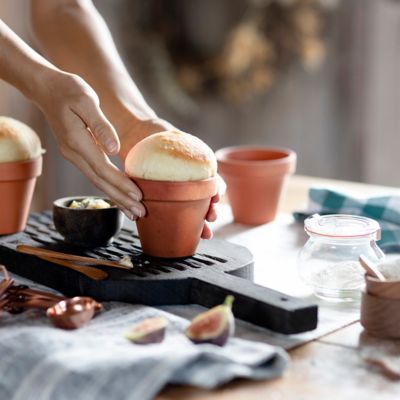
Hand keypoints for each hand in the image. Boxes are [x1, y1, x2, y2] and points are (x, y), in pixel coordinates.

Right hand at [35, 70, 144, 219]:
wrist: (47, 89)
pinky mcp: (78, 153)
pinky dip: (109, 187)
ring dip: (116, 198)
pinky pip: (95, 175)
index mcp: (77, 142)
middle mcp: (74, 153)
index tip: (138, 195)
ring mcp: (74, 155)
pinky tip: (119, 195)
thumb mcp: (86, 100)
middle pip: (100, 182)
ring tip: (133, 211)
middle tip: (141, 213)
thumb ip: (101, 126)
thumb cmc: (69, 90)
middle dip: (121, 199)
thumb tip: (114, 150)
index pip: (103, 169)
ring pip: (97, 182)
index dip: (121, 184)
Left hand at [117, 116, 219, 238]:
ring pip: (191, 212)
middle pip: (204, 201)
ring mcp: (175, 193)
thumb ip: (170, 139)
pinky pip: (170, 214)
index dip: (217, 189)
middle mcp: (188, 183)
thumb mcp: (165, 133)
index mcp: (195, 168)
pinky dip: (178, 225)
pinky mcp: (161, 200)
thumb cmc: (155, 133)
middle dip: (210, 212)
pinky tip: (181, 234)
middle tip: (211, 217)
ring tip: (204, 233)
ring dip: (200, 224)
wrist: (137, 137)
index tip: (216, 196)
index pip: (212, 181)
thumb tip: (167, 138)